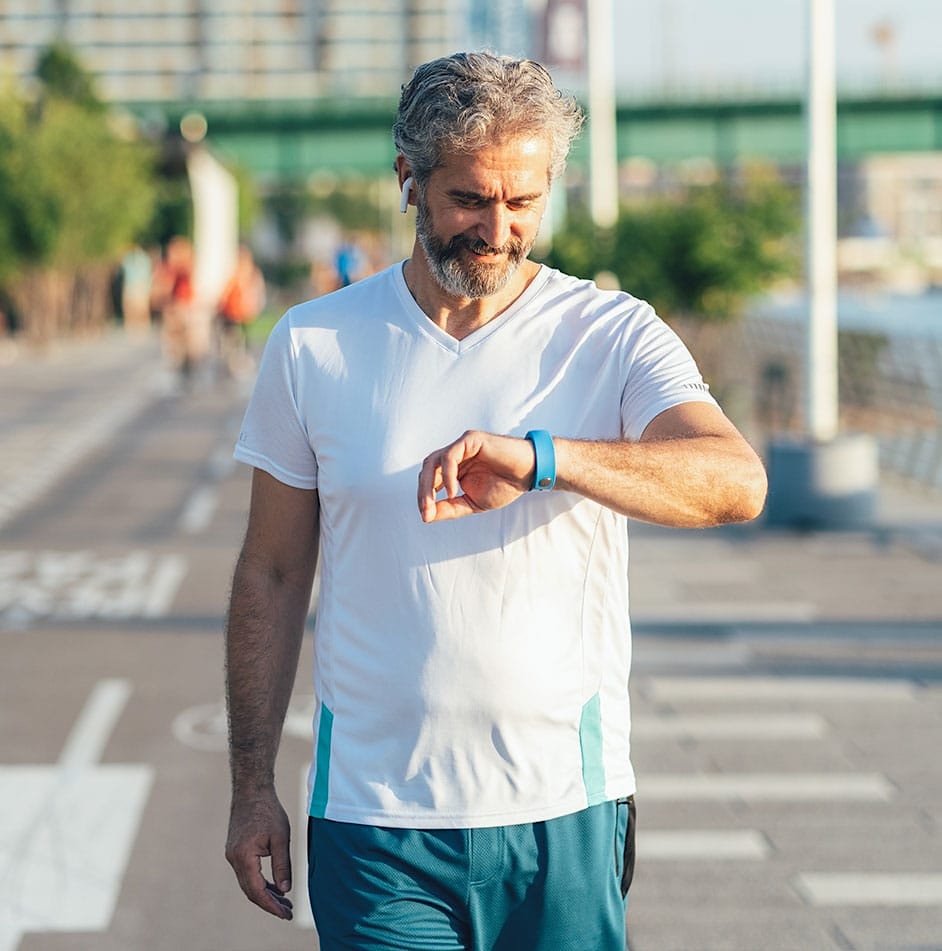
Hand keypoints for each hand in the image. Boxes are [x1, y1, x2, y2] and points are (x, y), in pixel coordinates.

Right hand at [225, 786, 293, 919]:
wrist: (252, 790)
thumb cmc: (268, 810)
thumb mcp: (280, 837)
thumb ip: (282, 865)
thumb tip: (285, 889)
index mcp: (243, 857)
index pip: (257, 890)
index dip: (271, 905)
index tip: (286, 914)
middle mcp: (234, 859)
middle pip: (251, 890)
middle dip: (269, 903)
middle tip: (288, 912)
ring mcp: (232, 855)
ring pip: (248, 883)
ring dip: (265, 893)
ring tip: (285, 901)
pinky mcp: (236, 850)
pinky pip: (247, 873)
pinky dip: (260, 881)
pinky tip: (274, 886)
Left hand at [417, 430, 535, 521]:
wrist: (529, 474)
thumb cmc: (505, 485)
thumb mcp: (473, 503)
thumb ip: (450, 508)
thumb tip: (427, 516)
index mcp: (454, 468)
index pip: (430, 480)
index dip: (424, 497)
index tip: (426, 517)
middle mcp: (455, 454)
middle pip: (428, 470)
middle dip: (423, 492)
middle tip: (425, 512)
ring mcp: (461, 446)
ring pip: (434, 461)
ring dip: (429, 484)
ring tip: (432, 504)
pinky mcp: (470, 440)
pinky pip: (450, 456)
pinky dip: (448, 475)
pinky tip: (454, 491)